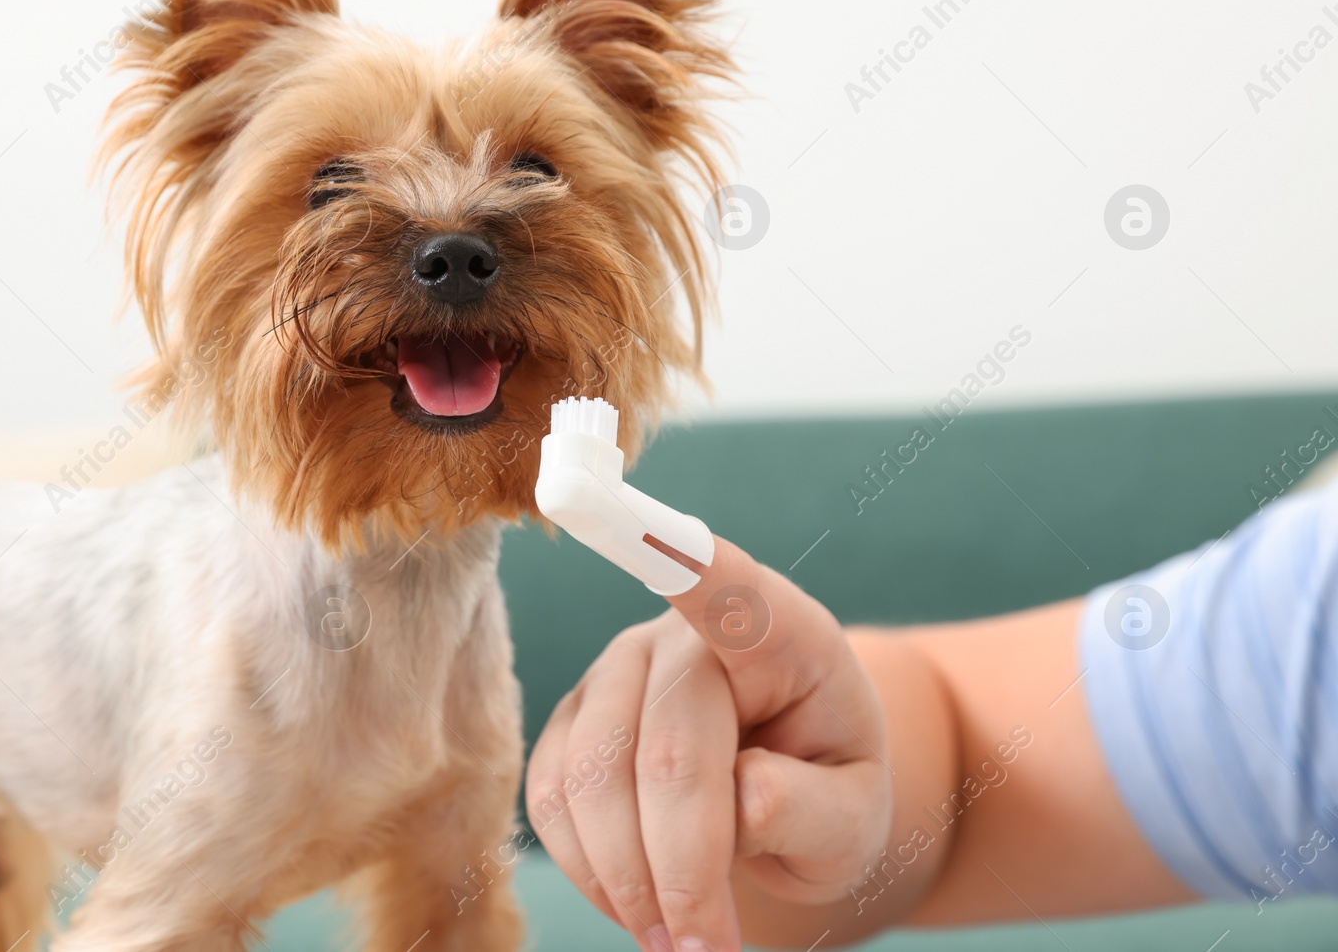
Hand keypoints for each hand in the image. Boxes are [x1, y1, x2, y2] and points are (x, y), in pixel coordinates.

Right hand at [526, 536, 892, 951]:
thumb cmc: (827, 785)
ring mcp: (615, 669)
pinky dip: (588, 869)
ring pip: (589, 782)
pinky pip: (550, 799)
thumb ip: (815, 807)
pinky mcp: (568, 717)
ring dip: (629, 882)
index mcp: (778, 631)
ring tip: (680, 939)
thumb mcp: (858, 813)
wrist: (784, 789)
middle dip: (682, 871)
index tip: (599, 499)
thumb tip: (743, 799)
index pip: (724, 584)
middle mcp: (683, 633)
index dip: (672, 554)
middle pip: (664, 754)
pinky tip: (635, 898)